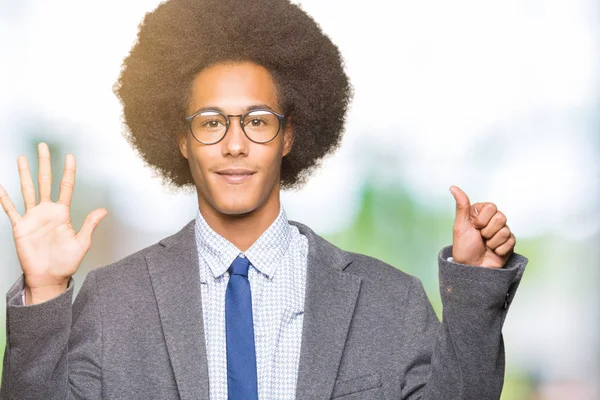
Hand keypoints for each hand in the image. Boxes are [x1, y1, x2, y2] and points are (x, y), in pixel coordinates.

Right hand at [0, 142, 106, 303]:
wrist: (49, 277)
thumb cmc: (66, 262)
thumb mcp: (81, 243)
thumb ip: (89, 225)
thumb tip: (103, 210)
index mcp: (63, 213)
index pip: (66, 187)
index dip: (68, 172)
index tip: (70, 156)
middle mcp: (47, 211)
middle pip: (45, 182)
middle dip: (44, 164)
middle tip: (42, 146)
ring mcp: (33, 217)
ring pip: (27, 190)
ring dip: (24, 174)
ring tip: (21, 158)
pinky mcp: (20, 227)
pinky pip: (11, 209)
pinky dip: (4, 198)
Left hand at [449, 185, 514, 267]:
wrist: (472, 268)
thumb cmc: (464, 247)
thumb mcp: (460, 226)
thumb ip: (462, 206)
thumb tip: (453, 187)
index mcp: (481, 214)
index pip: (491, 207)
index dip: (482, 219)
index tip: (474, 227)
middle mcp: (493, 221)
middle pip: (501, 217)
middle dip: (487, 230)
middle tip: (480, 237)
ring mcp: (502, 231)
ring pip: (505, 230)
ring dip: (492, 241)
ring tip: (486, 245)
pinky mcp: (509, 243)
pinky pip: (510, 241)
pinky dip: (499, 249)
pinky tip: (493, 252)